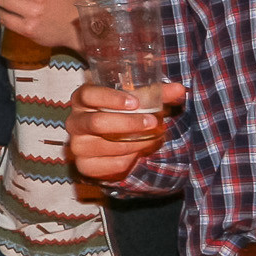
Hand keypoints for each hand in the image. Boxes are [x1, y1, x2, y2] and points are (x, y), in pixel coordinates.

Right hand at [65, 81, 186, 180]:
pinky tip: (138, 152)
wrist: (113, 142)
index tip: (135, 103)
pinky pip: (110, 165)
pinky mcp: (85, 166)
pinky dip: (129, 159)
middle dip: (128, 123)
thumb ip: (158, 94)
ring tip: (153, 137)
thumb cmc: (123, 114)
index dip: (109, 98)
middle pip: (96, 122)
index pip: (87, 94)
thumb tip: (180, 89)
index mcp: (82, 99)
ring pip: (107, 145)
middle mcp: (75, 122)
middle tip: (153, 122)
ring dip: (135, 142)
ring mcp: (77, 145)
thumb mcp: (138, 100)